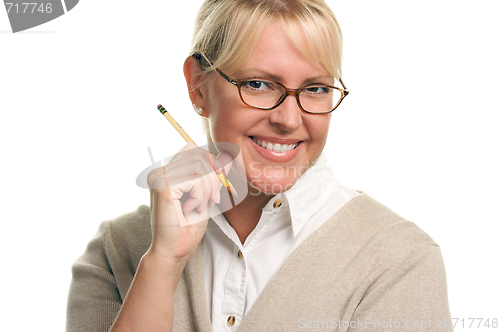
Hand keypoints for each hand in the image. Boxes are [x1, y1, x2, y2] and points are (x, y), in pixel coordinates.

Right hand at [146, 143, 230, 265]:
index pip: (192, 149)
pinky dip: (200, 195)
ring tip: (200, 205)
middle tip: (213, 198)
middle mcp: (159, 171)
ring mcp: (159, 177)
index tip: (218, 182)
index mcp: (167, 171)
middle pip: (197, 154)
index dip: (210, 161)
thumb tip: (229, 156)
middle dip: (212, 177)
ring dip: (207, 188)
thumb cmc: (188, 227)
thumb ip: (214, 175)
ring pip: (198, 166)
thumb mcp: (206, 195)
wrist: (175, 250)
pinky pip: (195, 179)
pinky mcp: (162, 186)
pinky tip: (191, 208)